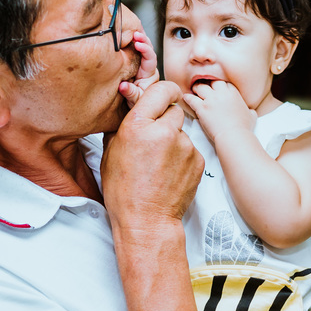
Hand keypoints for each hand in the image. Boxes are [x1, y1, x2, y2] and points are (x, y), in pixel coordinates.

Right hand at [102, 80, 201, 227]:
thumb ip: (124, 122)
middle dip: (165, 120)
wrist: (147, 220)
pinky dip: (182, 156)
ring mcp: (185, 146)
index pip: (161, 89)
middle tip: (154, 138)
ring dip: (173, 140)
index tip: (163, 96)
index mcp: (138, 125)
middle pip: (174, 110)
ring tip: (159, 163)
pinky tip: (169, 172)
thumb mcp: (111, 150)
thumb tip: (130, 100)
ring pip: (182, 131)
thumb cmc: (124, 190)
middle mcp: (164, 131)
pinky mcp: (198, 160)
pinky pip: (191, 149)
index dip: (163, 92)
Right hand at [118, 31, 158, 107]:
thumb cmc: (138, 103)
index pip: (150, 58)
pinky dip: (132, 39)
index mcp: (149, 74)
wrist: (138, 105)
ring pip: (142, 47)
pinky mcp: (133, 63)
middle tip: (135, 31)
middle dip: (143, 38)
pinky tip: (128, 30)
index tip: (138, 43)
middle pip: (148, 49)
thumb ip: (131, 93)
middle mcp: (147, 66)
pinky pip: (134, 49)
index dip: (145, 49)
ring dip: (138, 37)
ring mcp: (140, 64)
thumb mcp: (135, 100)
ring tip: (133, 26)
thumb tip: (123, 86)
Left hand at [183, 80, 255, 143]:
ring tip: (194, 90)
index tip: (217, 88)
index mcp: (234, 94)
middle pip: (212, 82)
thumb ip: (250, 111)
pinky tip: (185, 98)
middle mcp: (222, 94)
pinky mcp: (202, 108)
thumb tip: (251, 111)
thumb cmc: (243, 128)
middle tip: (204, 86)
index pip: (225, 83)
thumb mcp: (251, 116)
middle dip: (208, 83)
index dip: (220, 85)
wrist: (234, 136)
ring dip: (197, 88)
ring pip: (200, 87)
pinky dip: (187, 98)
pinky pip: (191, 99)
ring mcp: (211, 100)